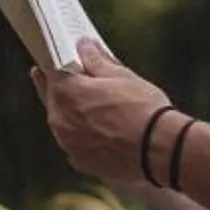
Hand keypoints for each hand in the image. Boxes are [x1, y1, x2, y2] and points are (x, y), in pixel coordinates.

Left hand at [32, 39, 175, 187]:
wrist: (159, 151)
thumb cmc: (142, 110)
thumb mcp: (122, 76)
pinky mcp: (80, 162)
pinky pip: (74, 143)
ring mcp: (68, 144)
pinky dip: (81, 136)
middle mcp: (59, 119)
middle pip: (52, 97)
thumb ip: (97, 61)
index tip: (57, 57)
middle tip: (63, 79)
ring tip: (87, 107)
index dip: (54, 62)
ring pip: (62, 122)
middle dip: (57, 87)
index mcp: (66, 92)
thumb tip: (85, 47)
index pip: (50, 70)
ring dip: (69, 113)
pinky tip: (97, 132)